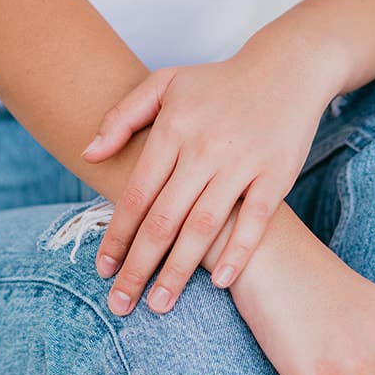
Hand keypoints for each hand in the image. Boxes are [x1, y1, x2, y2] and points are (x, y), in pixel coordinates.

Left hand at [81, 38, 335, 314]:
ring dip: (178, 271)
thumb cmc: (219, 84)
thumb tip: (87, 154)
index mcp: (173, 129)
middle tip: (120, 304)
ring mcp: (241, 163)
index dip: (117, 236)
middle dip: (138, 266)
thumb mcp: (166, 84)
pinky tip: (218, 282)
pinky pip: (254, 222)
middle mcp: (204, 148)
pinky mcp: (275, 176)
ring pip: (202, 227)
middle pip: (162, 220)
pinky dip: (237, 253)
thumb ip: (123, 117)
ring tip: (159, 305)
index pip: (136, 194)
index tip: (102, 270)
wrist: (286, 68)